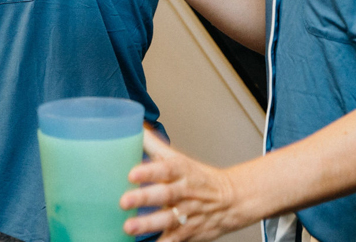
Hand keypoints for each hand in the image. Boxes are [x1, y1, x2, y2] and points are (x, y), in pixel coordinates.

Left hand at [121, 129, 242, 240]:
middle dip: (144, 198)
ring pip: (168, 219)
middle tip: (124, 201)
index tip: (132, 174)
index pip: (166, 168)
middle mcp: (184, 192)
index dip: (149, 171)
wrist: (231, 200)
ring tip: (129, 227)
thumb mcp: (178, 158)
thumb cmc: (198, 178)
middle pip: (165, 194)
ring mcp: (188, 214)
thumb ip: (153, 145)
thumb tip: (134, 126)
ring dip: (148, 224)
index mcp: (181, 171)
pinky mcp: (188, 233)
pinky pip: (174, 240)